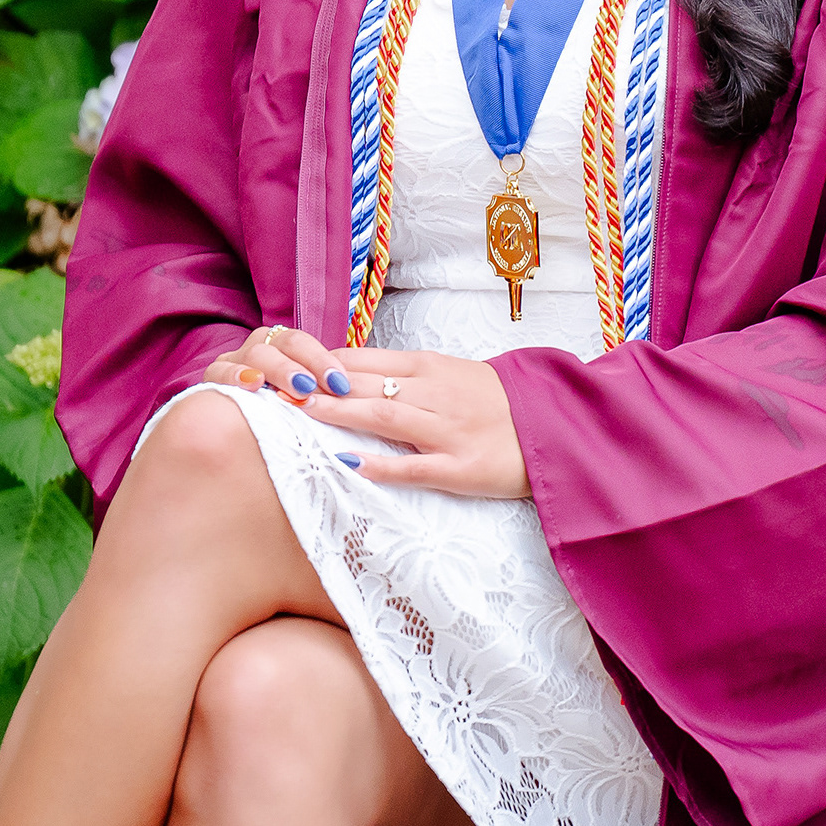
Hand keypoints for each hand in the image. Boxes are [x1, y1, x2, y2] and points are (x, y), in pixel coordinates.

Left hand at [195, 327, 527, 498]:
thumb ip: (401, 375)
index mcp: (427, 367)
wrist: (553, 425)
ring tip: (301, 416)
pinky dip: (382, 465)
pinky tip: (350, 465)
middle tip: (272, 392)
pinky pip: (416, 466)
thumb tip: (343, 374)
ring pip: (385, 416)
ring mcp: (448, 430)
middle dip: (316, 386)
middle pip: (365, 383)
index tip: (277, 370)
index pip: (361, 359)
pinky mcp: (462, 466)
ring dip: (340, 414)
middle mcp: (434, 393)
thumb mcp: (448, 375)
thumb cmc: (493, 402)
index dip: (316, 364)